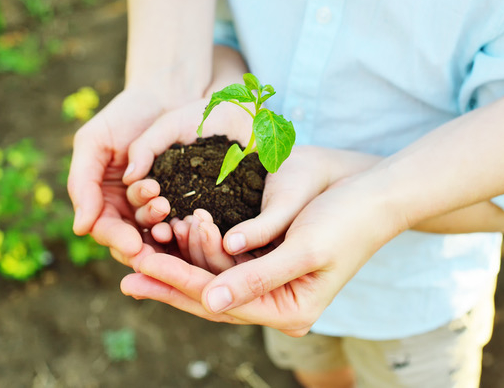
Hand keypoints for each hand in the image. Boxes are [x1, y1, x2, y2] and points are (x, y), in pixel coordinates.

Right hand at [67, 88, 180, 269]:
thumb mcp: (94, 143)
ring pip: (153, 231)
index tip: (133, 243)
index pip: (103, 228)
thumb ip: (83, 183)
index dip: (116, 238)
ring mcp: (150, 205)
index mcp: (98, 198)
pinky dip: (179, 222)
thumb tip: (80, 228)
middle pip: (129, 240)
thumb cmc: (123, 116)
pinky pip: (176, 220)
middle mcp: (123, 207)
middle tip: (158, 238)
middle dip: (142, 242)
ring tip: (164, 205)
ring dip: (159, 225)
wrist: (163, 97)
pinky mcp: (176, 199)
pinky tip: (186, 217)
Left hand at [121, 148, 389, 335]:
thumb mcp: (305, 250)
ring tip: (147, 248)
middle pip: (212, 296)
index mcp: (289, 311)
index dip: (177, 282)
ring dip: (184, 261)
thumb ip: (257, 279)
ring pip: (216, 278)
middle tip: (127, 272)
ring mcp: (274, 283)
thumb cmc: (348, 219)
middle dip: (169, 281)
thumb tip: (210, 302)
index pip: (220, 301)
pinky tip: (177, 237)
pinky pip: (227, 260)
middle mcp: (278, 304)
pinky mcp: (270, 261)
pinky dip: (201, 249)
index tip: (139, 267)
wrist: (377, 192)